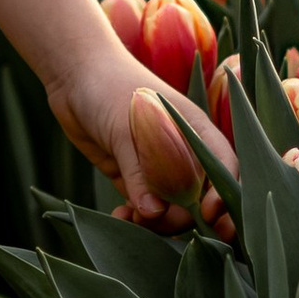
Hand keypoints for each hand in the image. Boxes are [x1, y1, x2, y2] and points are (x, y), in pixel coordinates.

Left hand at [46, 32, 226, 225]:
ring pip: (170, 208)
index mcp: (194, 131)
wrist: (73, 74)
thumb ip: (139, 172)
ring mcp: (157, 166)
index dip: (225, 195)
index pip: (224, 167)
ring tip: (129, 219)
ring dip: (155, 223)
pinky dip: (135, 218)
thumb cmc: (108, 88)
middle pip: (198, 198)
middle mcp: (182, 151)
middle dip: (183, 217)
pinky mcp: (133, 176)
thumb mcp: (124, 130)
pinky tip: (119, 216)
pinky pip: (143, 207)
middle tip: (156, 221)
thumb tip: (154, 213)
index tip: (208, 215)